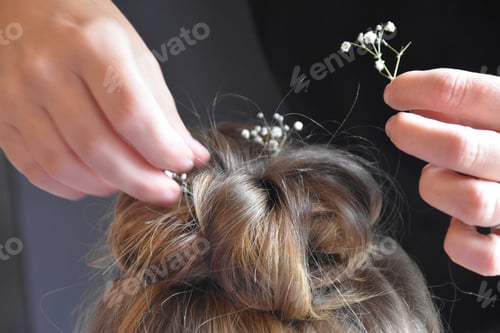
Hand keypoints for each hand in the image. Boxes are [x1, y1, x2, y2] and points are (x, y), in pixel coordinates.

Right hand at [0, 0, 208, 204]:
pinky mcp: (1, 117)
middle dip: (140, 181)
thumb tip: (190, 153)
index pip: (130, 113)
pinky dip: (72, 186)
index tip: (182, 164)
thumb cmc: (87, 30)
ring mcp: (17, 95)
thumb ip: (162, 109)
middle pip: (98, 147)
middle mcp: (48, 69)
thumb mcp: (135, 55)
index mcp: (92, 46)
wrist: (28, 7)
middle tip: (165, 191)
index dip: (161, 149)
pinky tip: (95, 181)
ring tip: (131, 180)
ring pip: (65, 165)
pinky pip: (36, 169)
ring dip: (107, 186)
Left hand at [384, 68, 499, 275]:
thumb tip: (414, 100)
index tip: (395, 93)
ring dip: (436, 185)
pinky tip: (458, 223)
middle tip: (397, 127)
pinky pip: (482, 255)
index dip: (419, 90)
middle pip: (460, 148)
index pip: (466, 93)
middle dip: (415, 135)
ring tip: (436, 175)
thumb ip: (467, 106)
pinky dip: (458, 241)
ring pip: (468, 200)